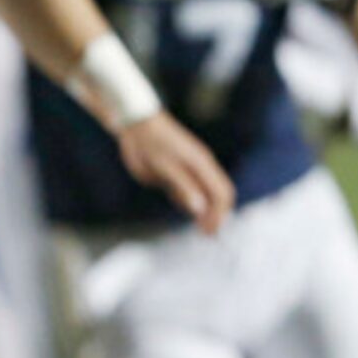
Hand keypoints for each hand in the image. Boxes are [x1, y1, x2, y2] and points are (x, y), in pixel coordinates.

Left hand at [114, 110, 233, 234]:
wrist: (135, 124)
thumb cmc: (149, 144)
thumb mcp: (164, 169)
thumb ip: (183, 188)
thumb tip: (201, 209)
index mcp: (202, 165)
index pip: (222, 193)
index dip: (220, 214)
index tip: (210, 232)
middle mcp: (201, 166)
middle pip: (218, 194)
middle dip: (215, 214)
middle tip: (206, 233)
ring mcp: (191, 166)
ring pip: (205, 191)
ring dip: (204, 209)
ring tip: (198, 225)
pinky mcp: (179, 167)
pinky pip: (191, 186)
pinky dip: (191, 199)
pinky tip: (181, 204)